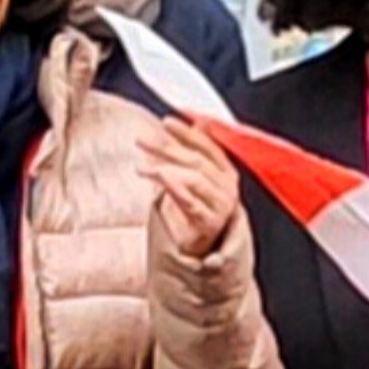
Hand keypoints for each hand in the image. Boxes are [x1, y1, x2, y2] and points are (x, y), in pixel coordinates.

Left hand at [142, 118, 243, 260]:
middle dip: (167, 147)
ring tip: (140, 166)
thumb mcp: (194, 176)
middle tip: (142, 140)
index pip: (207, 145)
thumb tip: (195, 121)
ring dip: (164, 168)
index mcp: (226, 171)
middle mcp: (228, 186)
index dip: (187, 132)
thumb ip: (194, 150)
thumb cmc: (197, 208)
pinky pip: (191, 202)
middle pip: (197, 160)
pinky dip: (175, 187)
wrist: (202, 247)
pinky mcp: (209, 223)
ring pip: (193, 179)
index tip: (165, 121)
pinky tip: (160, 177)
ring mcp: (221, 205)